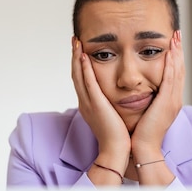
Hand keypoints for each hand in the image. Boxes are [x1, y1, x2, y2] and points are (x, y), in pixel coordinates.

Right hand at [71, 37, 130, 175]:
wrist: (116, 150)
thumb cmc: (118, 136)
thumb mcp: (111, 116)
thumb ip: (110, 105)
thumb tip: (114, 97)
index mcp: (88, 104)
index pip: (81, 80)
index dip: (78, 64)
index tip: (79, 49)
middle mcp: (85, 102)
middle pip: (75, 74)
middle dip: (74, 56)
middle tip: (74, 40)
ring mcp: (88, 103)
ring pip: (78, 76)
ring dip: (76, 57)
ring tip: (76, 42)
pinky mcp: (96, 105)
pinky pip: (88, 83)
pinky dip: (84, 69)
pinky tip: (83, 56)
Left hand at [131, 30, 184, 159]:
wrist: (143, 149)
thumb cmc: (140, 134)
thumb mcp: (147, 113)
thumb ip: (148, 101)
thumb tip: (142, 92)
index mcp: (170, 102)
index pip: (174, 75)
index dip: (175, 58)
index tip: (172, 43)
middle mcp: (175, 99)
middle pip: (179, 69)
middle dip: (179, 51)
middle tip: (177, 34)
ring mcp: (173, 101)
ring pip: (177, 71)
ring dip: (177, 53)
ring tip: (175, 37)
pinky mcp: (167, 103)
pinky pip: (171, 79)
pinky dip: (171, 64)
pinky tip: (170, 52)